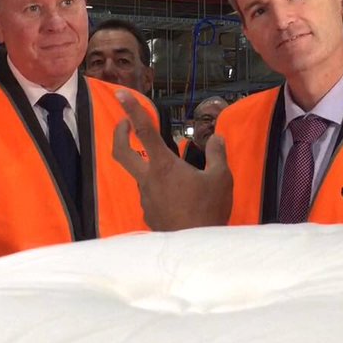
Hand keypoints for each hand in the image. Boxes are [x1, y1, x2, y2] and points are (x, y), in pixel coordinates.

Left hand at [112, 90, 232, 230]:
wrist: (195, 249)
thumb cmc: (208, 211)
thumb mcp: (221, 179)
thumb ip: (217, 154)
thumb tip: (216, 137)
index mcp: (163, 166)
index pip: (144, 130)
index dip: (131, 110)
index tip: (120, 94)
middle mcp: (147, 179)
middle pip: (122, 151)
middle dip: (120, 133)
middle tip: (124, 123)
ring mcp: (145, 198)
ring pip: (141, 174)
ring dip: (149, 166)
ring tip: (176, 171)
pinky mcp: (148, 213)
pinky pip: (151, 194)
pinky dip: (159, 187)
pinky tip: (178, 196)